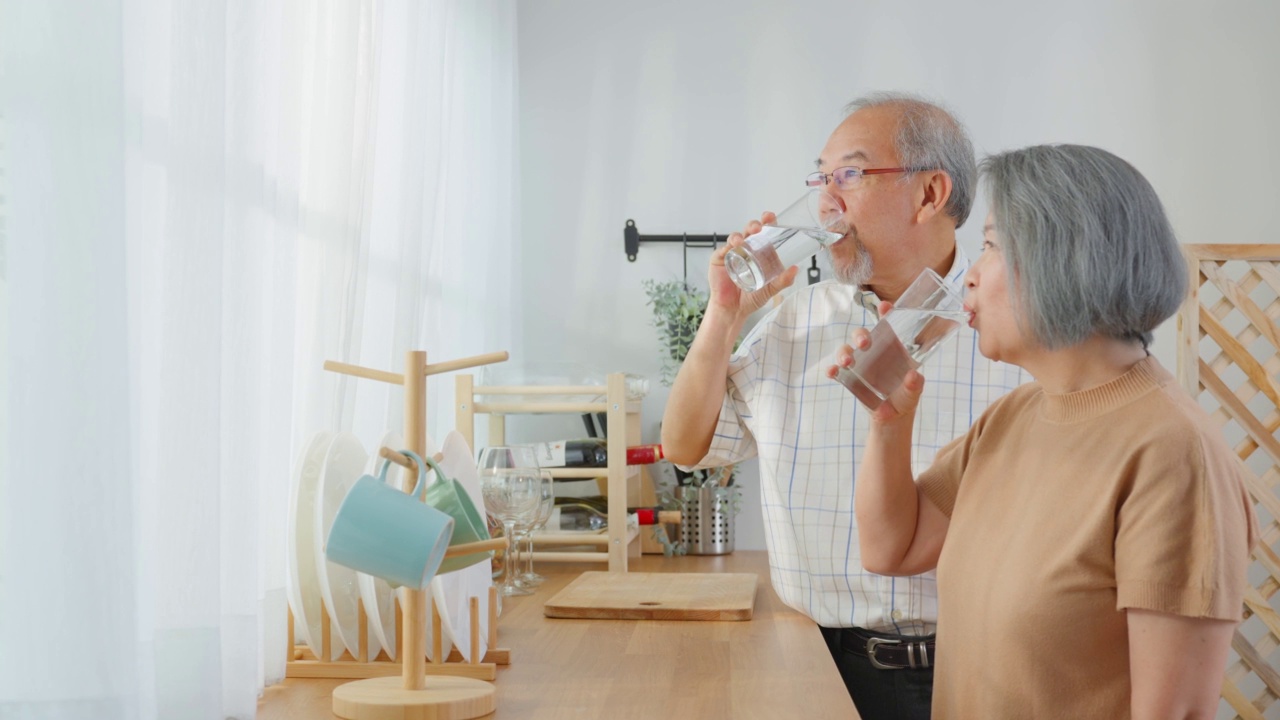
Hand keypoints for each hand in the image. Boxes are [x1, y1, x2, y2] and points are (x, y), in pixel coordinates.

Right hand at [707, 211, 798, 323]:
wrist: (733, 310)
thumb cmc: (751, 298)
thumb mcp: (771, 289)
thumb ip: (783, 280)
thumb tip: (796, 269)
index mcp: (760, 252)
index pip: (764, 232)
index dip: (767, 222)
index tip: (770, 217)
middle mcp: (746, 249)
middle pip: (749, 231)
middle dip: (753, 225)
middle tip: (758, 227)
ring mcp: (732, 253)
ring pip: (735, 237)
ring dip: (738, 236)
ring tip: (741, 241)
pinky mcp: (719, 259)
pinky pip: (722, 250)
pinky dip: (727, 247)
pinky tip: (730, 248)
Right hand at [824, 300, 924, 423]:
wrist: (893, 416)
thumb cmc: (906, 396)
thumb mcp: (914, 390)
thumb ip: (915, 384)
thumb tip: (913, 376)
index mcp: (891, 348)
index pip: (887, 325)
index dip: (885, 313)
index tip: (884, 306)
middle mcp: (873, 352)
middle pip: (861, 335)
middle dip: (859, 335)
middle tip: (864, 343)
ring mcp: (859, 364)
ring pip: (846, 350)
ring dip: (844, 353)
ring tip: (847, 362)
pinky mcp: (849, 378)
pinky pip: (837, 371)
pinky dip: (832, 369)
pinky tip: (831, 372)